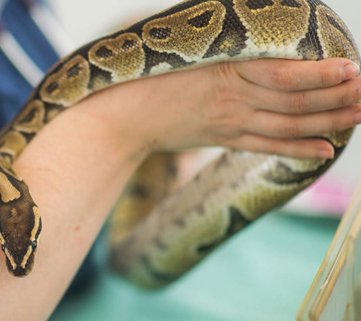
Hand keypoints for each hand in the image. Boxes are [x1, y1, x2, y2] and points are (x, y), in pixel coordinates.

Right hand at [72, 58, 360, 158]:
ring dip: (327, 121)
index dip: (320, 74)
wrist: (123, 116)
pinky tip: (325, 149)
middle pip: (294, 100)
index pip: (283, 74)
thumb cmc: (150, 75)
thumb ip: (226, 42)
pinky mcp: (223, 138)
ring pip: (287, 124)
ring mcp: (229, 122)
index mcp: (224, 70)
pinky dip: (298, 149)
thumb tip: (258, 32)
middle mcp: (232, 99)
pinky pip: (266, 146)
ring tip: (359, 115)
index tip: (352, 67)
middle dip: (336, 97)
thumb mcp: (189, 49)